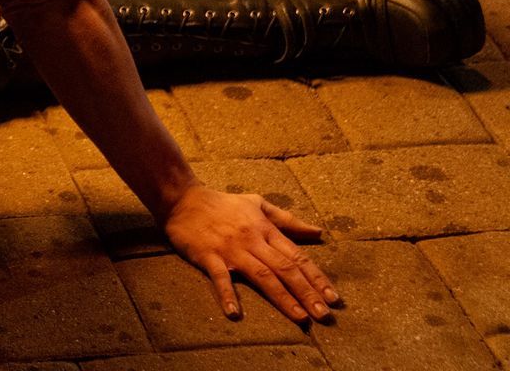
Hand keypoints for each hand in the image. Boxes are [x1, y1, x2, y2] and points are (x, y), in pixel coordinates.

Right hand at [162, 185, 337, 322]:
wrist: (182, 198)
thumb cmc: (222, 203)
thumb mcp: (257, 204)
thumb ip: (287, 220)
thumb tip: (318, 232)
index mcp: (265, 229)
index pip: (297, 256)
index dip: (316, 278)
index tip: (333, 298)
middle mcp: (252, 240)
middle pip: (285, 269)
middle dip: (307, 293)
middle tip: (324, 315)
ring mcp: (231, 249)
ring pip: (262, 276)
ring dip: (283, 298)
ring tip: (300, 317)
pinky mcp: (208, 256)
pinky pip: (220, 278)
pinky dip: (227, 295)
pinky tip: (235, 313)